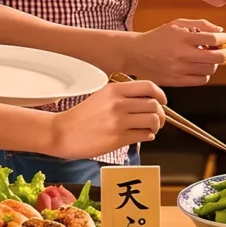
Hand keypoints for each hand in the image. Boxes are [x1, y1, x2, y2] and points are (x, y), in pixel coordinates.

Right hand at [49, 81, 166, 159]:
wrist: (62, 132)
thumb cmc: (80, 116)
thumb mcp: (101, 97)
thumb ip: (122, 97)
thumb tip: (146, 103)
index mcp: (114, 90)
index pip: (148, 87)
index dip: (161, 95)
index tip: (163, 101)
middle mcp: (118, 103)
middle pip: (154, 105)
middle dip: (160, 114)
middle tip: (158, 120)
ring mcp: (119, 121)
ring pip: (153, 120)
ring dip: (156, 126)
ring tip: (151, 129)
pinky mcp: (118, 138)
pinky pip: (144, 135)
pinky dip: (148, 136)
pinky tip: (143, 136)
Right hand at [126, 19, 225, 86]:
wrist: (136, 54)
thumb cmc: (157, 37)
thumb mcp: (176, 24)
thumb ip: (199, 24)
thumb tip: (219, 30)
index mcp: (182, 37)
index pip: (213, 39)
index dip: (223, 38)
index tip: (223, 38)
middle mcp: (182, 54)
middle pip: (216, 57)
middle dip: (225, 53)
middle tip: (225, 50)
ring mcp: (180, 69)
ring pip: (210, 69)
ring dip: (214, 63)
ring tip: (209, 58)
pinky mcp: (177, 81)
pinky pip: (201, 80)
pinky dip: (205, 74)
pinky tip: (200, 68)